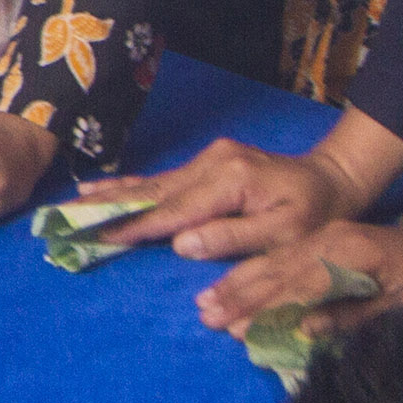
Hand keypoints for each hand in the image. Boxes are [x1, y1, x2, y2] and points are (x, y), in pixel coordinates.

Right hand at [93, 137, 359, 261]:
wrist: (334, 179)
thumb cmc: (315, 215)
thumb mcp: (285, 234)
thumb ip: (232, 238)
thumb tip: (181, 244)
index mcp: (230, 181)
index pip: (173, 212)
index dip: (134, 228)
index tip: (97, 238)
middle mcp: (213, 163)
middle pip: (154, 192)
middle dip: (110, 208)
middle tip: (67, 220)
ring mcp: (209, 158)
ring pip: (154, 182)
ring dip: (113, 195)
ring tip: (75, 203)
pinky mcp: (208, 161)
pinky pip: (164, 178)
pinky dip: (133, 186)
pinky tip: (105, 188)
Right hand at [195, 220, 402, 336]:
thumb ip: (358, 317)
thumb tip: (306, 331)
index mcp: (357, 252)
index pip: (306, 282)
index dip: (272, 308)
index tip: (240, 329)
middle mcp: (333, 239)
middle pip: (281, 269)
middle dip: (242, 296)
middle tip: (208, 318)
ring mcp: (324, 237)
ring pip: (274, 261)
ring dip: (238, 284)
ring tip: (206, 305)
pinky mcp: (320, 240)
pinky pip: (280, 257)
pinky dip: (251, 273)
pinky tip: (228, 286)